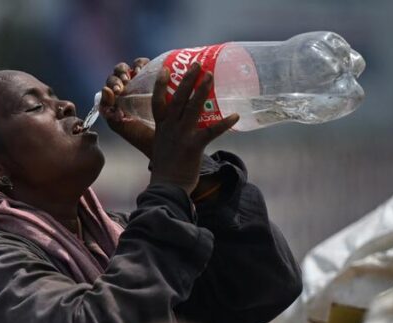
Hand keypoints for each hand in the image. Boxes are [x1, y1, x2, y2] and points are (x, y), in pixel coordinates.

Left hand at [99, 58, 153, 157]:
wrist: (163, 141)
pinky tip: (146, 69)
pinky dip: (145, 64)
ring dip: (133, 67)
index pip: (111, 83)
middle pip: (120, 72)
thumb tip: (105, 89)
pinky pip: (149, 65)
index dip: (113, 83)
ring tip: (136, 75)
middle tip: (125, 83)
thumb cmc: (140, 136)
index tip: (118, 90)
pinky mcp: (157, 77)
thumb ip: (107, 111)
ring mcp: (143, 81)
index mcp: (118, 98)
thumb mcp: (120, 125)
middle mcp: (129, 88)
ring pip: (134, 66)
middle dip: (120, 75)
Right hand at [148, 63, 238, 194]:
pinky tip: (235, 116)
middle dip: (187, 80)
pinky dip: (223, 124)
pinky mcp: (193, 147)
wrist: (166, 188)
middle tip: (197, 65)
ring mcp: (180, 136)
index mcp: (161, 128)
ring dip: (202, 91)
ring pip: (192, 108)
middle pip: (177, 98)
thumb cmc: (166, 170)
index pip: (157, 102)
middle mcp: (169, 128)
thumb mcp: (161, 147)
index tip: (166, 69)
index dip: (160, 84)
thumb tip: (180, 128)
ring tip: (211, 76)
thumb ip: (170, 135)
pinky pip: (210, 132)